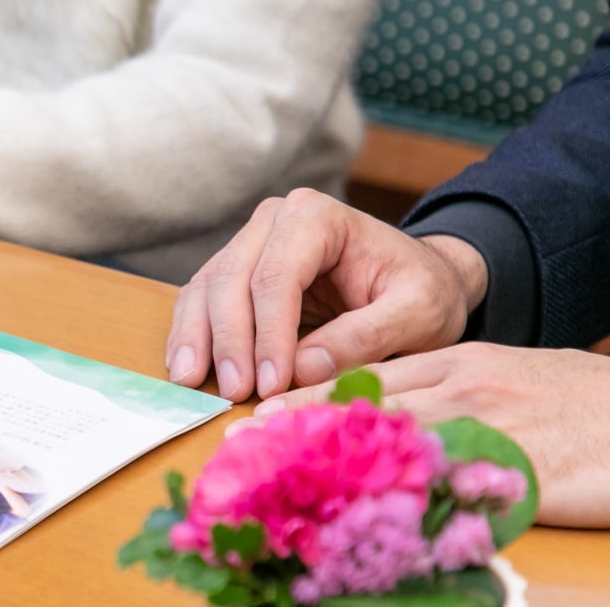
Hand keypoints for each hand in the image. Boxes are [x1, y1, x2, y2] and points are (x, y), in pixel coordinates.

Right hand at [166, 189, 486, 401]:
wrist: (421, 281)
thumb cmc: (423, 292)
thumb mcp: (418, 315)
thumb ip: (367, 336)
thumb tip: (304, 367)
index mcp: (317, 217)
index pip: (277, 274)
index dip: (269, 331)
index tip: (271, 384)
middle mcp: (273, 221)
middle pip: (232, 279)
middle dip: (230, 339)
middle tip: (235, 392)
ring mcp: (250, 244)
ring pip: (207, 289)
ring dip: (200, 339)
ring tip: (193, 383)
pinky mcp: (237, 272)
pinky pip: (203, 301)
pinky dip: (193, 336)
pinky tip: (187, 369)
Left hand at [238, 344, 609, 527]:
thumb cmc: (591, 401)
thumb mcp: (515, 376)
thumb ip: (457, 388)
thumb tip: (405, 414)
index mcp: (461, 362)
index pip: (370, 375)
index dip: (312, 395)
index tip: (266, 413)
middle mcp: (464, 387)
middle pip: (367, 404)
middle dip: (305, 427)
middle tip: (250, 447)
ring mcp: (489, 426)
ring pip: (392, 439)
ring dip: (336, 459)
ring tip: (283, 476)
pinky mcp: (516, 469)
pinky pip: (448, 483)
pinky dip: (401, 496)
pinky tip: (362, 509)